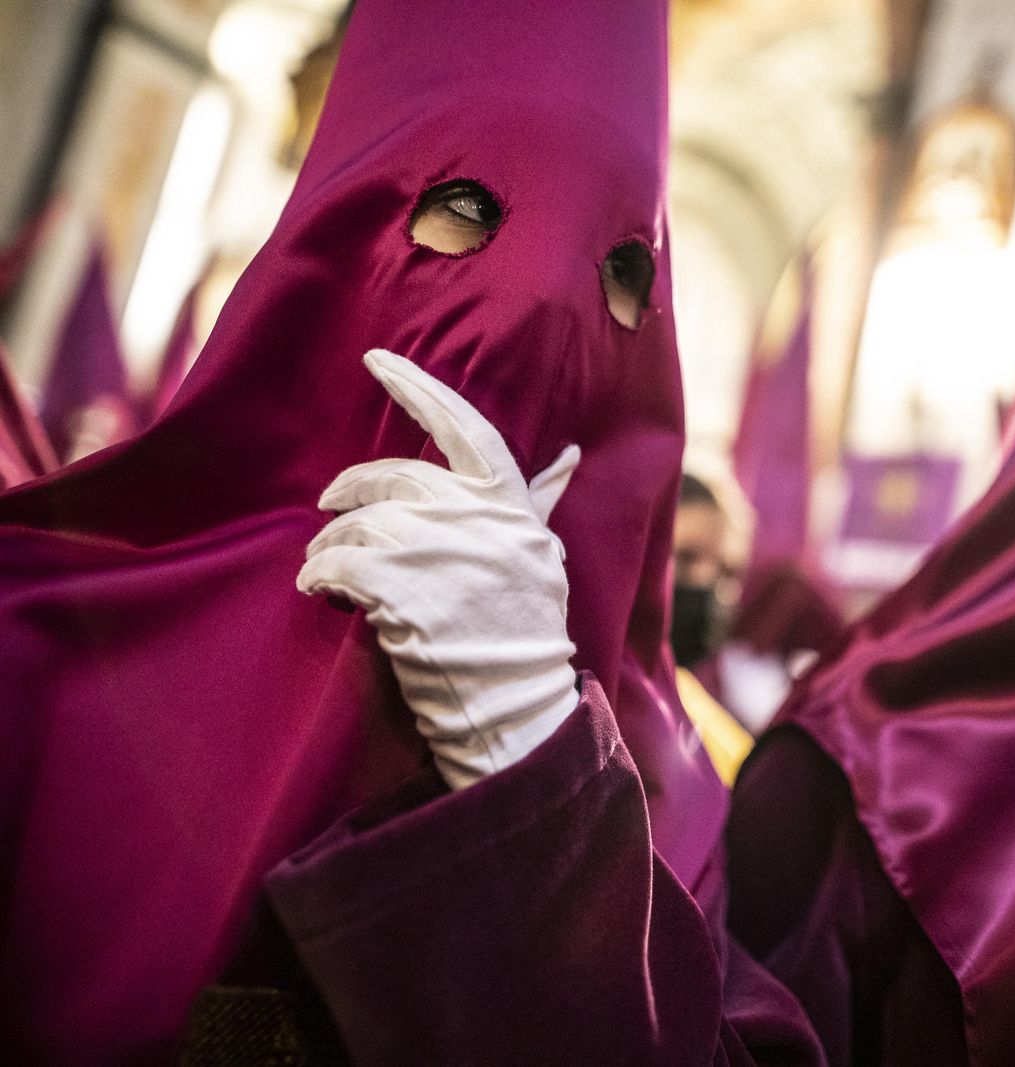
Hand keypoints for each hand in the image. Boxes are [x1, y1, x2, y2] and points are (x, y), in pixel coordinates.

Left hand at [298, 349, 580, 789]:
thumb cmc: (525, 632)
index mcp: (511, 506)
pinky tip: (317, 589)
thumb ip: (537, 503)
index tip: (378, 359)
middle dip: (352, 489)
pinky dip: (320, 574)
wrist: (514, 706)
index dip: (419, 388)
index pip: (465, 428)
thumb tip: (569, 455)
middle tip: (332, 507)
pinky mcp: (402, 589)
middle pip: (395, 478)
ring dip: (332, 545)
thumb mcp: (541, 557)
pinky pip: (339, 562)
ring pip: (360, 522)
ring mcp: (439, 551)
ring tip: (324, 569)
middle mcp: (477, 518)